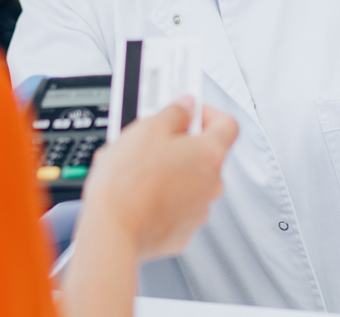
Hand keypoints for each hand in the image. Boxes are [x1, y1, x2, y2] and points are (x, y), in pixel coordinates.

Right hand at [79, 96, 238, 260]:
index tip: (189, 112)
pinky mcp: (181, 232)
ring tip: (135, 169)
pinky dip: (160, 199)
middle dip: (179, 146)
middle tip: (152, 140)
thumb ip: (174, 113)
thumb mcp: (148, 130)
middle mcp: (212, 185)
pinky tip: (135, 193)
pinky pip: (175, 207)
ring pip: (187, 182)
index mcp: (210, 155)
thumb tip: (185, 107)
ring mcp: (198, 211)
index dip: (208, 114)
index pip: (227, 125)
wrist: (113, 230)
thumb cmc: (128, 183)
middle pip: (204, 156)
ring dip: (168, 173)